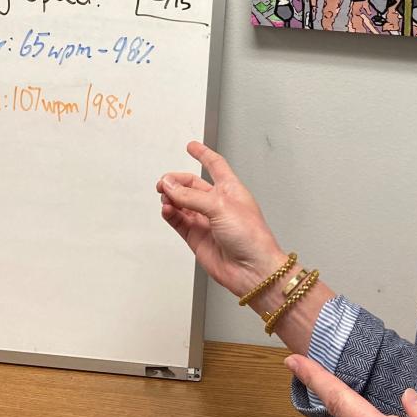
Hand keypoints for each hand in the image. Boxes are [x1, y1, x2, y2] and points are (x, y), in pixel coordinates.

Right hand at [156, 141, 285, 296]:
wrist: (252, 270)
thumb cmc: (251, 237)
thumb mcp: (220, 207)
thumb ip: (191, 196)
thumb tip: (170, 186)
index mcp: (231, 190)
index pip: (216, 166)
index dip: (203, 154)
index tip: (192, 146)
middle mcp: (218, 204)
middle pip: (192, 185)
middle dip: (177, 181)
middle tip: (164, 182)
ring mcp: (207, 221)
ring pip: (182, 203)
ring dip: (171, 198)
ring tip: (165, 197)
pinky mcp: (197, 237)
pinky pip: (178, 221)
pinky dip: (170, 214)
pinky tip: (167, 210)